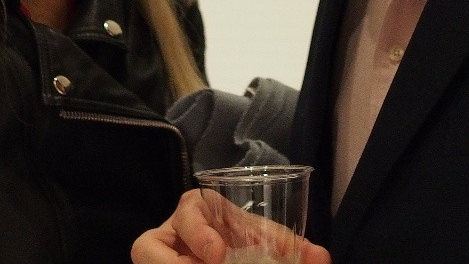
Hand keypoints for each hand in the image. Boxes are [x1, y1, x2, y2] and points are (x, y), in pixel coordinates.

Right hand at [131, 189, 330, 263]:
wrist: (223, 250)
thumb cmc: (240, 237)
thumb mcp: (261, 236)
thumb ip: (290, 246)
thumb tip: (321, 258)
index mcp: (194, 209)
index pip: (187, 213)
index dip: (198, 235)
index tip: (219, 255)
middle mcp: (169, 234)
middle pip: (147, 249)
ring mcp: (160, 257)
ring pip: (148, 261)